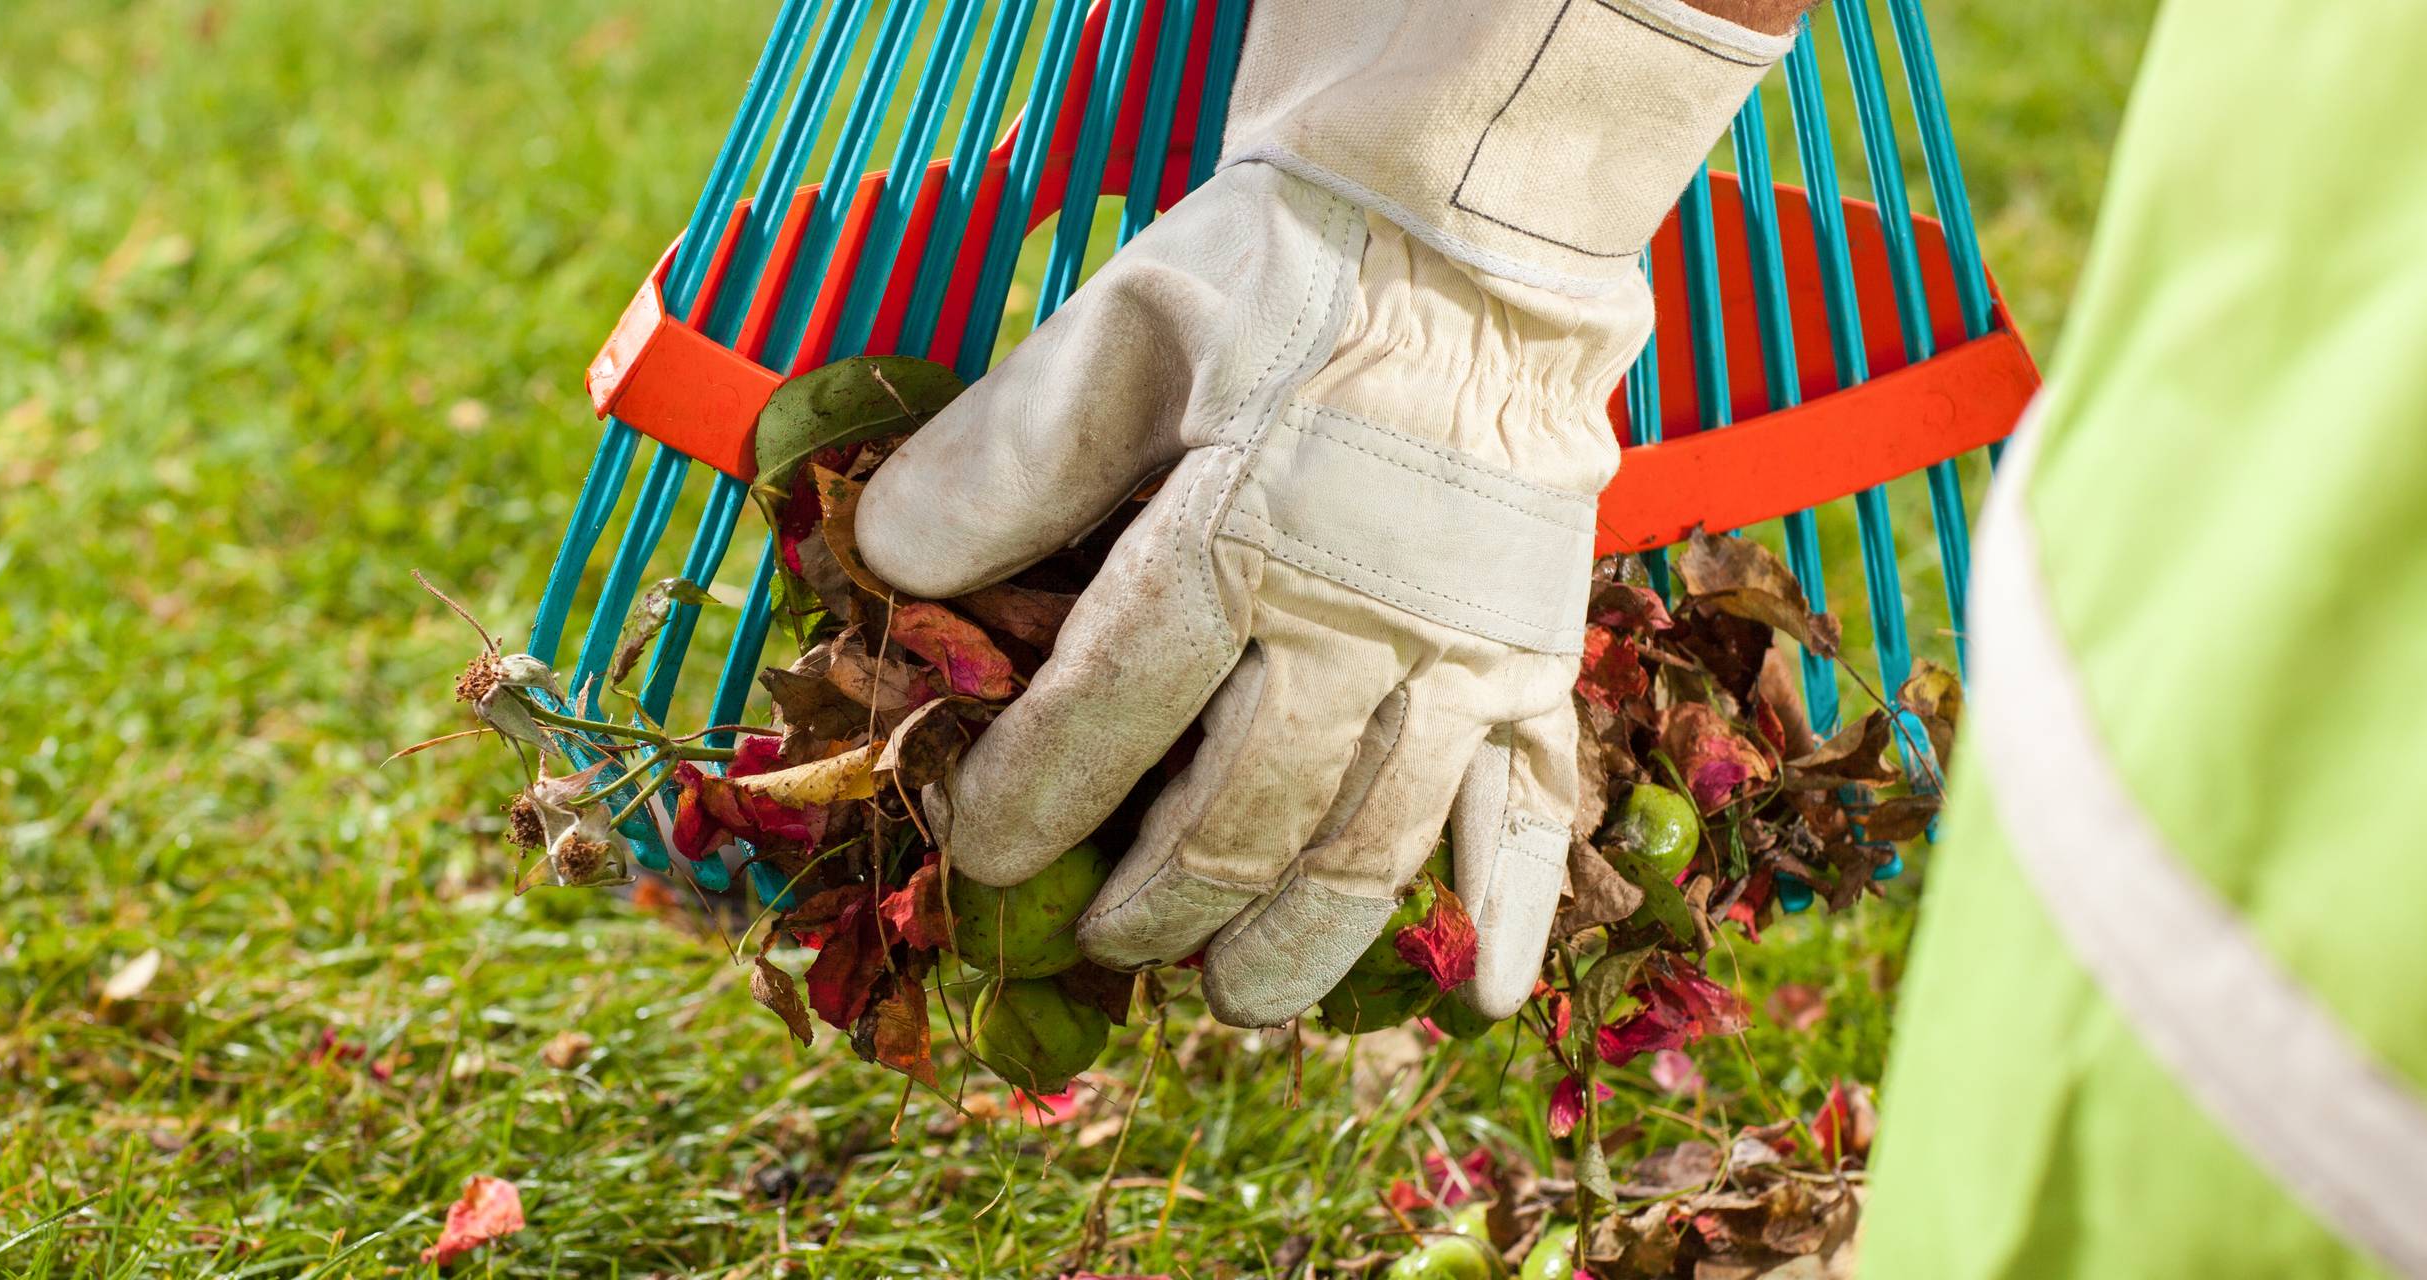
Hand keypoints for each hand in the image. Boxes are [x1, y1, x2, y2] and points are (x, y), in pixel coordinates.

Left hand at [856, 0, 1788, 1027]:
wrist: (1476, 222)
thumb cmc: (1283, 270)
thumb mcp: (1121, 327)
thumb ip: (1006, 455)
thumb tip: (888, 566)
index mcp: (1247, 532)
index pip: (1119, 703)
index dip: (1039, 790)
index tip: (983, 851)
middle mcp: (1366, 618)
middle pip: (1248, 811)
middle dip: (1161, 899)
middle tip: (1104, 941)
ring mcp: (1466, 649)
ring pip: (1375, 841)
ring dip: (1297, 938)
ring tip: (1234, 995)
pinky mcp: (1538, 650)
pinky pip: (1535, 798)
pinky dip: (1513, 902)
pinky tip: (1485, 991)